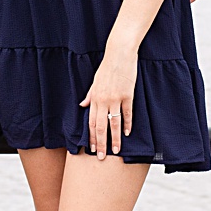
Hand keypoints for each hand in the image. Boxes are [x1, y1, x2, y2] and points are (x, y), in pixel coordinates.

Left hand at [80, 45, 137, 159]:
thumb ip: (89, 95)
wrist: (119, 53)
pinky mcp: (127, 95)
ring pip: (114, 123)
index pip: (91, 123)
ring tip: (117, 150)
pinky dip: (127, 124)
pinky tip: (127, 133)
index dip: (91, 137)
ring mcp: (116, 98)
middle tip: (101, 157)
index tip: (92, 149)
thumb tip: (82, 105)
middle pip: (100, 127)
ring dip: (115, 139)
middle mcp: (103, 100)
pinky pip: (127, 113)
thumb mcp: (95, 81)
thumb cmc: (107, 67)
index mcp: (94, 98)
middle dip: (101, 143)